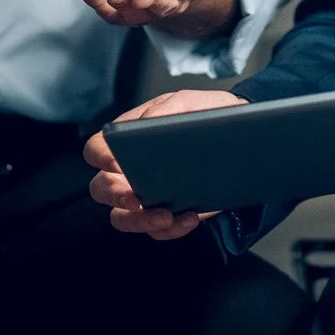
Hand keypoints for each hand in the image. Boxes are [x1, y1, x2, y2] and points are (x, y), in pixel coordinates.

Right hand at [84, 89, 245, 239]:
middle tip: (135, 197)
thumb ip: (165, 110)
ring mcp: (146, 195)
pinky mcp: (168, 213)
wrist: (239, 135)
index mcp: (127, 139)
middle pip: (101, 189)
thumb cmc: (205, 114)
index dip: (99, 156)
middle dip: (115, 195)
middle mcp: (129, 171)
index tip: (116, 161)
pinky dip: (172, 229)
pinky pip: (158, 231)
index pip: (96, 149)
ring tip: (165, 216)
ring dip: (140, 221)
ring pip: (123, 218)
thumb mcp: (187, 103)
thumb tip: (146, 123)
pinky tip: (190, 217)